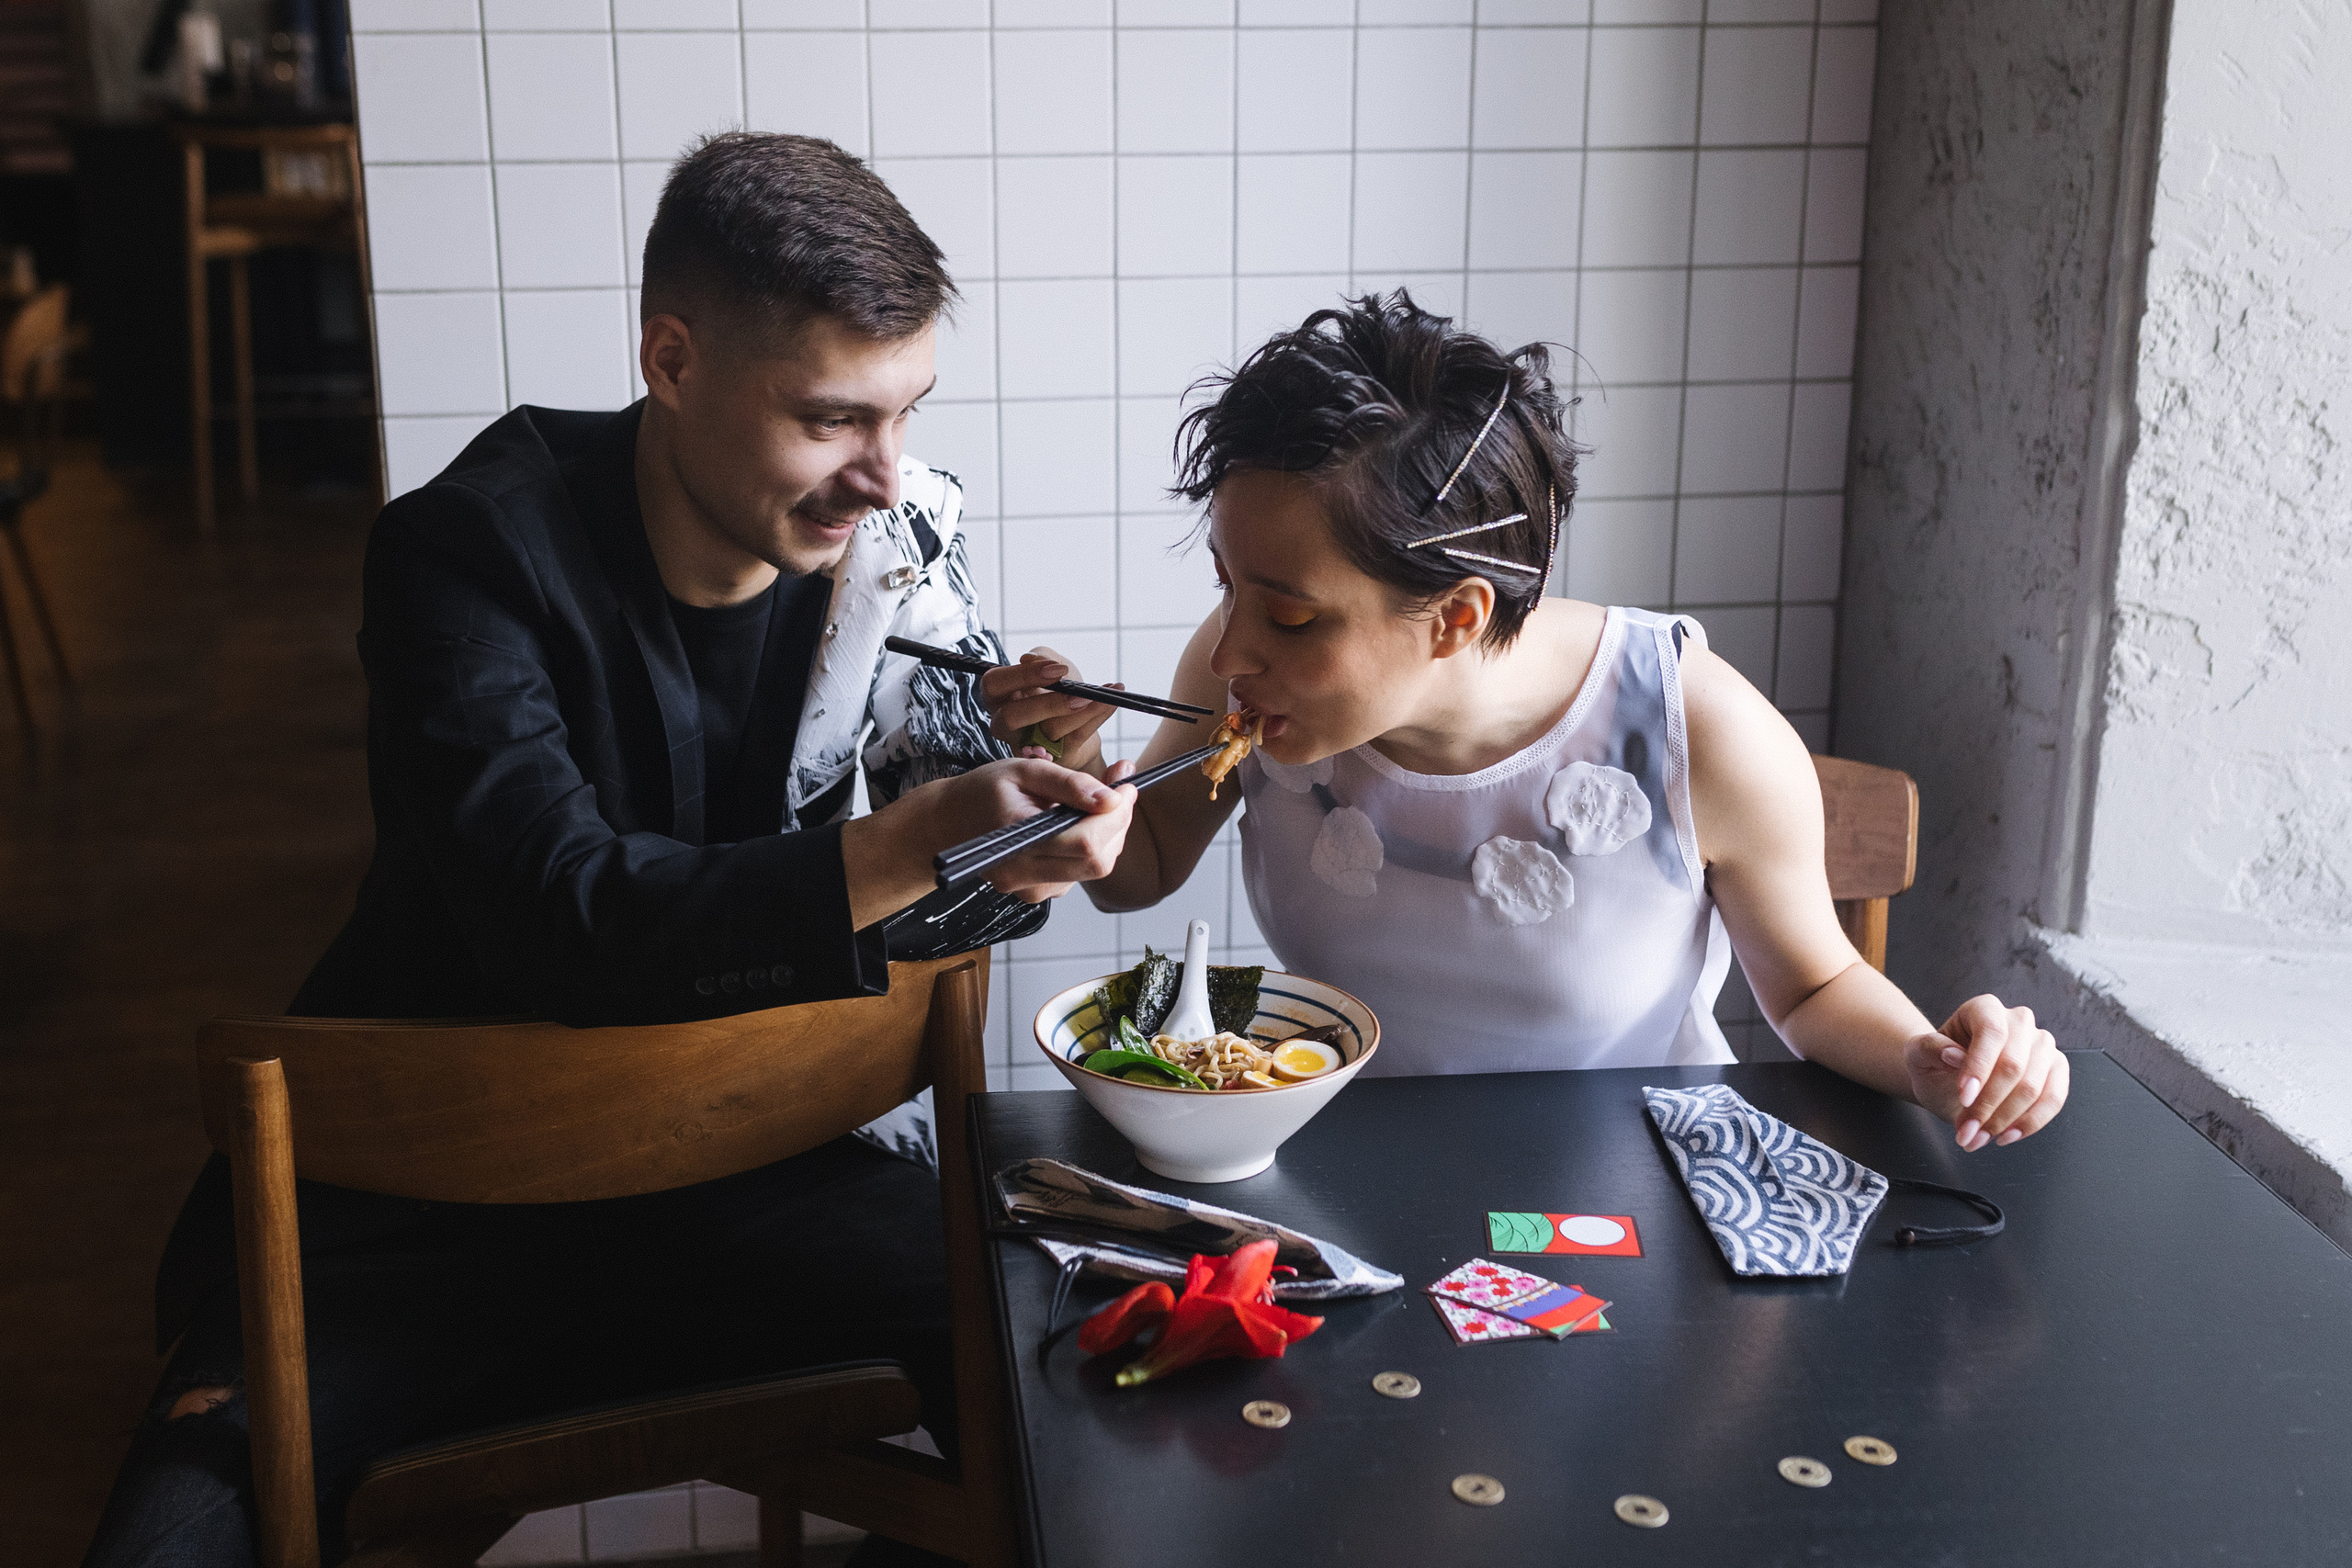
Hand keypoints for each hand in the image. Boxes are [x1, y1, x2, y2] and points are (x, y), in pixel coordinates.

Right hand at [934, 756, 1137, 902]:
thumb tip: (1112, 799)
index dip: (1117, 815)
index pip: (1086, 843)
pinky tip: (1077, 823)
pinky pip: (1081, 872)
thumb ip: (1069, 784)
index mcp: (1016, 842)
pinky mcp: (1038, 893)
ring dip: (1108, 834)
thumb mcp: (1023, 772)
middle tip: (1119, 790)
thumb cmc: (983, 792)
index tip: (1127, 785)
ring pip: (1094, 868)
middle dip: (1118, 823)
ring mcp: (1032, 890)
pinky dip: (1091, 846)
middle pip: (1097, 861)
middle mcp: (1024, 875)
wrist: (948, 823)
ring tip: (1096, 802)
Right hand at [979, 647, 1116, 774]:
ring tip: (1103, 696)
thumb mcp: (1051, 665)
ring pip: (1048, 731)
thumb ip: (1042, 656)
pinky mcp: (1053, 759)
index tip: (1056, 669)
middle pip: (1011, 717)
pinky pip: (1075, 737)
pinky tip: (1111, 701)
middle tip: (1076, 693)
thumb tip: (1030, 658)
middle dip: (1047, 704)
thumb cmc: (1059, 690)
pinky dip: (1097, 716)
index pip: (994, 684)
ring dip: (1081, 712)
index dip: (1023, 676)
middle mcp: (1005, 724)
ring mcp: (1027, 745)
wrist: (1080, 720)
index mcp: (998, 696)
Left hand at [1903, 996, 2068, 1150]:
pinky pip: (2054, 1099)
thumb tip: (1955, 1054)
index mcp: (1984, 1009)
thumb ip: (1930, 1048)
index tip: (1964, 1097)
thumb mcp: (1918, 1055)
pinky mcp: (2056, 1069)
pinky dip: (2030, 1123)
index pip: (1991, 1033)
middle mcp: (2019, 1021)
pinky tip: (2005, 1135)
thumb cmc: (1935, 1063)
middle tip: (1966, 1128)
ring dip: (2005, 1120)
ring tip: (1978, 1137)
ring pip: (2034, 1087)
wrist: (1949, 1081)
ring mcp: (2042, 1045)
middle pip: (2014, 1065)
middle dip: (1988, 1104)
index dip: (1980, 1068)